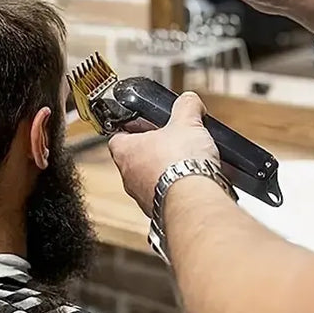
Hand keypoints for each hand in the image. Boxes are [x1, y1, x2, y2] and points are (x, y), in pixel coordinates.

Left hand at [108, 92, 218, 216]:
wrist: (195, 199)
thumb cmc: (181, 162)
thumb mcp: (187, 122)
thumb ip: (186, 106)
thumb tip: (189, 101)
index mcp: (126, 151)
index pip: (117, 136)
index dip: (131, 128)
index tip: (144, 124)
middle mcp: (129, 177)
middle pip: (136, 159)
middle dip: (155, 150)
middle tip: (172, 142)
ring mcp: (143, 197)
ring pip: (152, 179)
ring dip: (168, 171)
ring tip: (189, 162)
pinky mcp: (160, 211)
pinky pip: (167, 195)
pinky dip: (180, 188)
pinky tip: (196, 181)